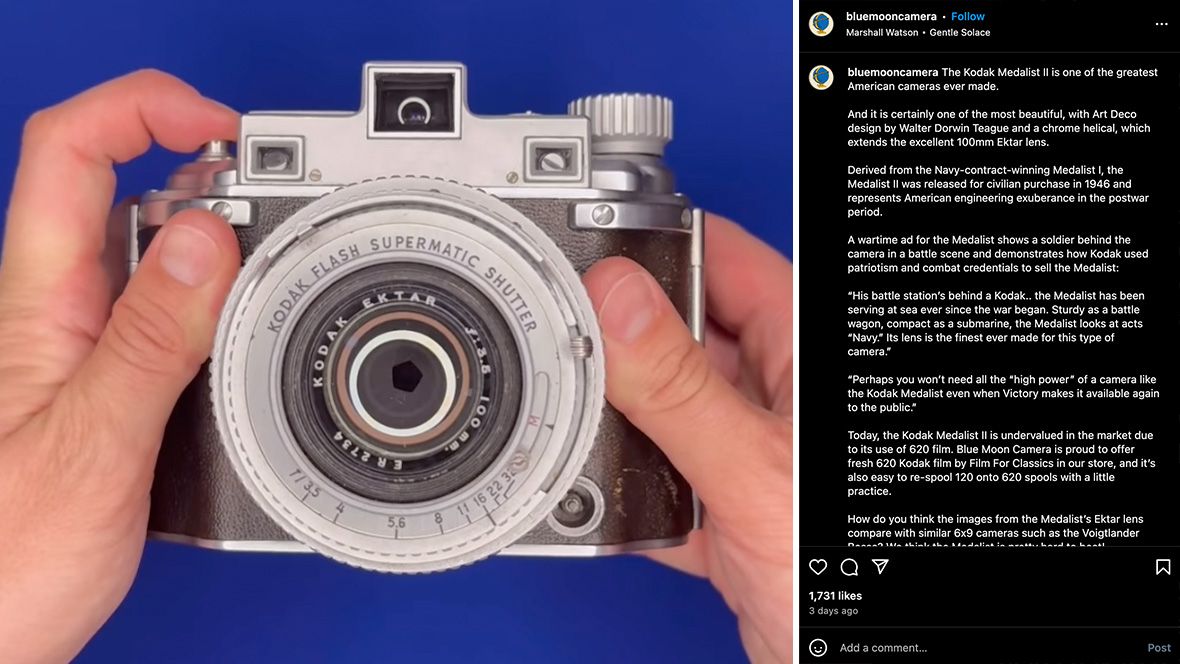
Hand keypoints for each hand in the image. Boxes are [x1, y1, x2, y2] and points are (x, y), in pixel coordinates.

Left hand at [0, 70, 240, 661]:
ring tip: (273, 276)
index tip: (223, 129)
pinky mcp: (109, 385)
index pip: (69, 152)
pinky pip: (167, 316)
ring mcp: (82, 348)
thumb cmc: (4, 562)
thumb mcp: (94, 447)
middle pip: (119, 187)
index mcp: (37, 303)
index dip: (143, 108)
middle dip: (201, 174)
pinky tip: (248, 342)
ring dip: (217, 246)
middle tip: (273, 207)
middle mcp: (55, 312)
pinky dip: (219, 307)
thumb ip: (151, 339)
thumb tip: (209, 238)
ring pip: (152, 253)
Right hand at [583, 215, 791, 662]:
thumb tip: (615, 302)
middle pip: (678, 336)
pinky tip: (609, 506)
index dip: (655, 250)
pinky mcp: (734, 509)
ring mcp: (755, 451)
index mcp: (803, 352)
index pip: (722, 258)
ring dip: (620, 427)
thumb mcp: (752, 469)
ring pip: (666, 409)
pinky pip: (665, 479)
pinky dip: (630, 495)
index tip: (585, 255)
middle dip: (621, 347)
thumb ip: (679, 388)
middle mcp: (779, 393)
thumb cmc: (837, 576)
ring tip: (582, 432)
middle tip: (566, 352)